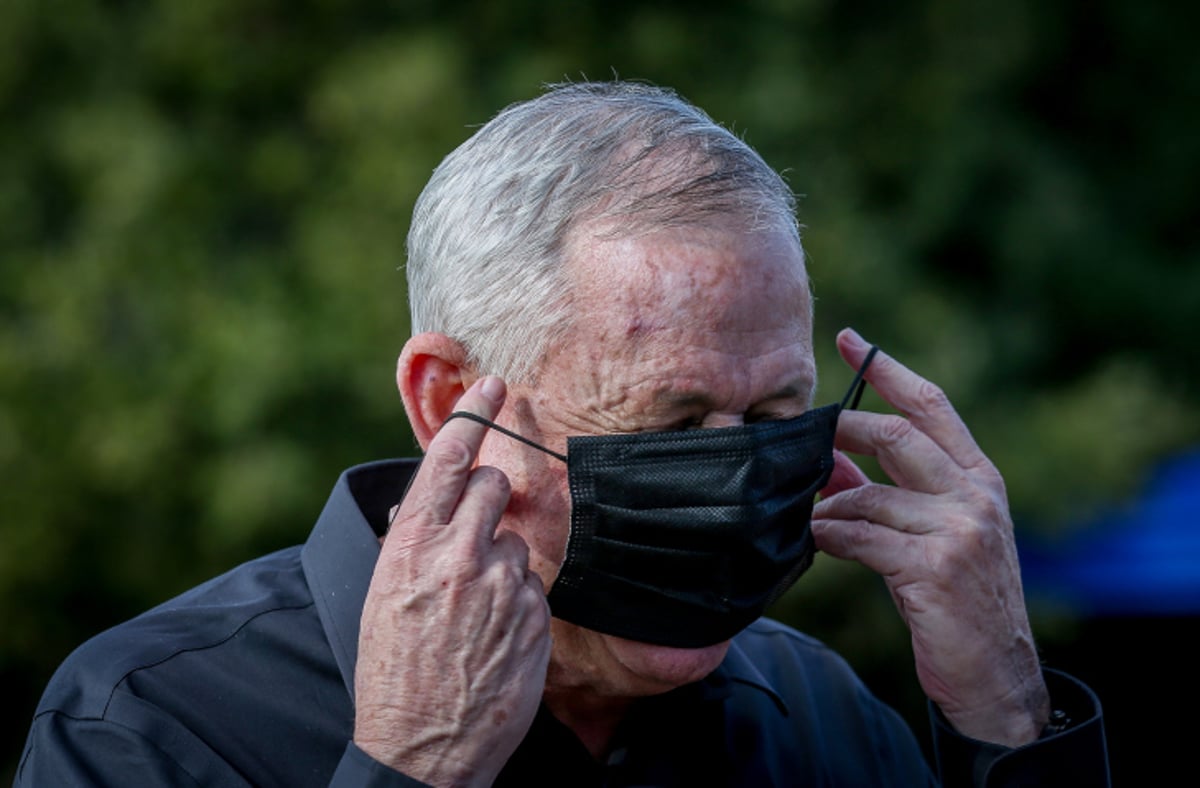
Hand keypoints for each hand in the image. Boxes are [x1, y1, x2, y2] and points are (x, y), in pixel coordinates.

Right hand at [354, 376, 551, 785]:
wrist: (421, 748)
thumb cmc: (394, 669)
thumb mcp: (385, 594)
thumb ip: (414, 540)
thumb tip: (435, 502)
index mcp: (411, 545)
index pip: (449, 458)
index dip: (474, 413)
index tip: (494, 384)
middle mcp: (458, 554)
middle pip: (494, 484)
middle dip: (490, 496)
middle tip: (474, 533)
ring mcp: (501, 584)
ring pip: (518, 536)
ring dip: (502, 558)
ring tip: (475, 607)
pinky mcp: (534, 615)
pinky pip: (534, 582)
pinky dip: (519, 598)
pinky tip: (494, 633)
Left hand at [812, 329, 1049, 745]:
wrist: (996, 674)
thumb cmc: (957, 600)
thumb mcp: (934, 536)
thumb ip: (890, 494)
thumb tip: (831, 463)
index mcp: (978, 478)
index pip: (931, 405)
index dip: (887, 369)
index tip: (848, 337)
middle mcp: (975, 495)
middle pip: (896, 434)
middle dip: (842, 430)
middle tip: (805, 436)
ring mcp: (959, 530)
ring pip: (867, 494)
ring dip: (826, 506)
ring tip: (807, 519)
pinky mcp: (935, 568)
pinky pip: (860, 538)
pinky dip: (829, 537)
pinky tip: (815, 542)